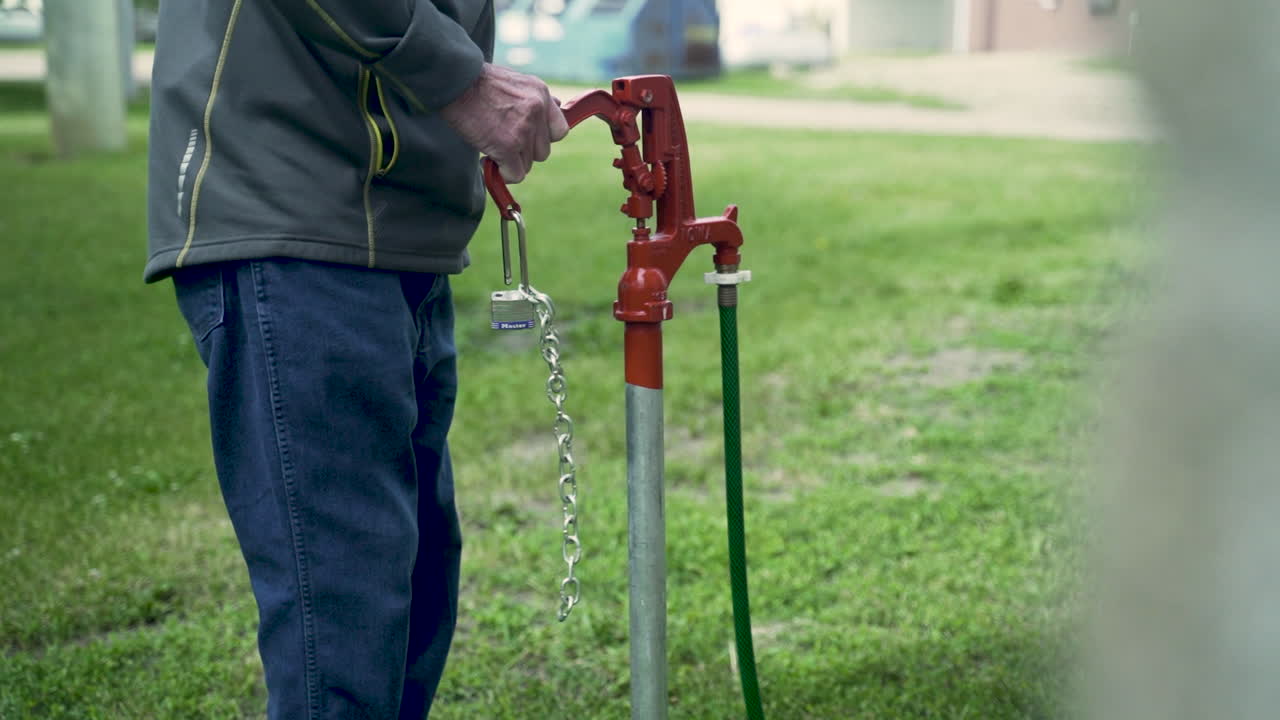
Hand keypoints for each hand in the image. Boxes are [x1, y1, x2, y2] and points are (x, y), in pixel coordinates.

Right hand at [441, 63, 568, 183]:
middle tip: (503, 141)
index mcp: (541, 93)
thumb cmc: (479, 81)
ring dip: (510, 161)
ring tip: (492, 145)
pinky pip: (515, 174)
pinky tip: (488, 159)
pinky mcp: (508, 146)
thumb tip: (559, 107)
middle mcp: (537, 111)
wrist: (455, 80)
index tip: (527, 139)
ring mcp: (524, 130)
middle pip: (542, 152)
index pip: (560, 131)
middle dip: (524, 152)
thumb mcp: (516, 82)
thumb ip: (535, 99)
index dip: (543, 139)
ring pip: (527, 164)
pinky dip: (502, 173)